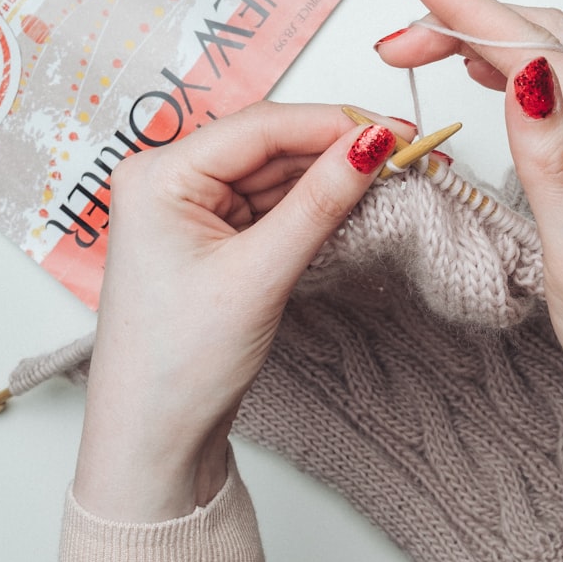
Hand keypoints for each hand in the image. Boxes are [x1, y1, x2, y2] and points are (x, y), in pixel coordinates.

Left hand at [73, 102, 398, 521]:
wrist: (155, 437)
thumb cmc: (176, 364)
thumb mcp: (259, 274)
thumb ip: (319, 203)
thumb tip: (372, 145)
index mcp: (159, 175)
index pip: (262, 127)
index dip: (334, 123)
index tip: (396, 131)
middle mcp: (172, 181)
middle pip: (273, 145)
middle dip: (340, 148)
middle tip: (407, 150)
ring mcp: (196, 208)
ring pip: (279, 173)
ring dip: (334, 175)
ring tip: (393, 173)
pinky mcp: (218, 235)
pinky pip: (276, 203)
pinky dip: (317, 202)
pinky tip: (356, 198)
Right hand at [375, 0, 562, 417]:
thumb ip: (555, 163)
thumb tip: (524, 75)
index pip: (541, 52)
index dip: (473, 9)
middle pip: (548, 40)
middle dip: (470, 15)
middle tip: (399, 28)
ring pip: (557, 57)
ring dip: (494, 33)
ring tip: (431, 38)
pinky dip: (518, 64)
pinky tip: (492, 73)